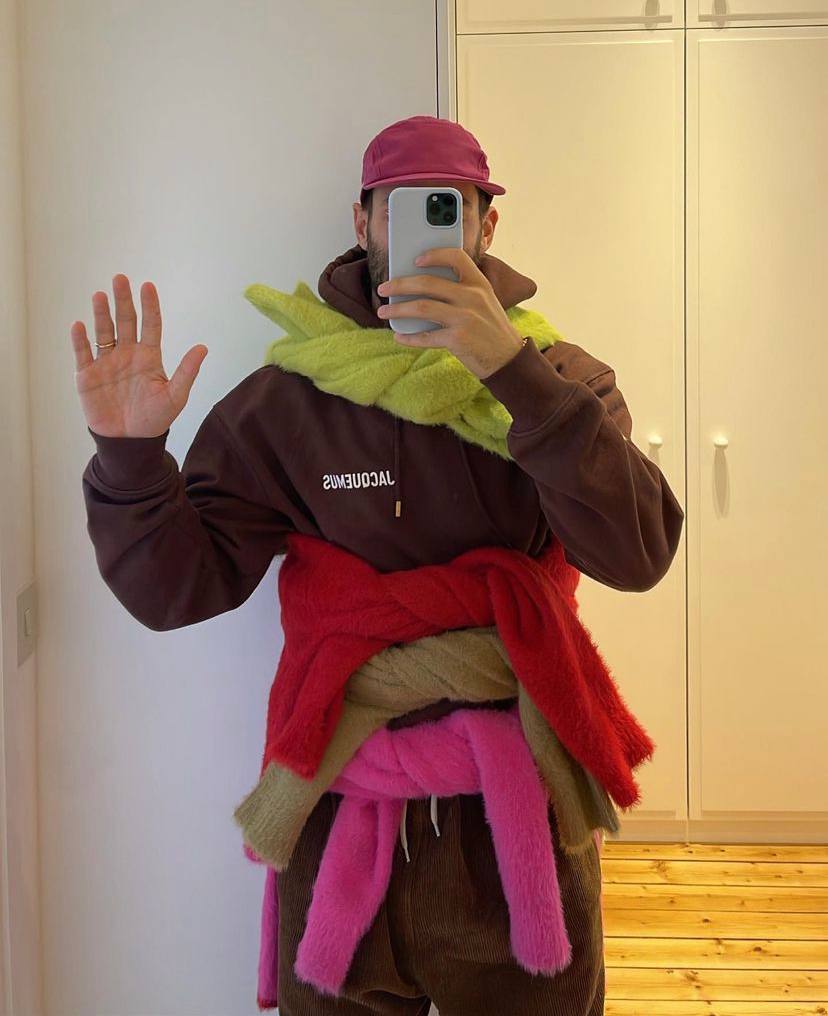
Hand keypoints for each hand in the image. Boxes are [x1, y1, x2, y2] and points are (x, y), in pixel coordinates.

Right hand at [70, 274, 207, 437]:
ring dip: (101, 314)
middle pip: (125, 321)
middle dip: (123, 301)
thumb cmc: (155, 419)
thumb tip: (203, 347)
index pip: (150, 325)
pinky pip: (83, 353)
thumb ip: (187, 371)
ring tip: (100, 295)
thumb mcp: (175, 396)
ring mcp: (107, 363)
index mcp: (149, 356)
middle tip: (120, 278)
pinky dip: (80, 340)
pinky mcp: (88, 375)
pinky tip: (79, 325)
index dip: (149, 306)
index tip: (148, 286)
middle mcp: (127, 354)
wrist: (130, 441)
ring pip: (104, 332)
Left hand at [375, 247, 524, 378]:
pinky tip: (399, 336)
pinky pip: (425, 336)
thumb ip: (463, 291)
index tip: (416, 260)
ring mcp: (464, 318)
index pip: (456, 257)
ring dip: (397, 309)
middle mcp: (472, 297)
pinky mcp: (457, 339)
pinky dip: (409, 337)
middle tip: (384, 289)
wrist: (509, 359)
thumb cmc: (492, 329)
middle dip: (400, 285)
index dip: (434, 255)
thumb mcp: (485, 302)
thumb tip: (422, 287)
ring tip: (384, 311)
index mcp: (479, 283)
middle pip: (427, 283)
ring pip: (421, 307)